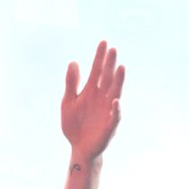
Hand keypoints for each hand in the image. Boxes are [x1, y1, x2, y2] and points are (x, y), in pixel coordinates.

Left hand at [62, 40, 123, 168]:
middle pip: (107, 77)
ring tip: (121, 67)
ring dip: (118, 81)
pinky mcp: (110, 125)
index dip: (99, 56)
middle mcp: (102, 98)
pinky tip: (115, 100)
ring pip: (115, 92)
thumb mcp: (68, 102)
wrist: (79, 147)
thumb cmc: (74, 125)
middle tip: (113, 49)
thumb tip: (73, 61)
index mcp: (91, 91)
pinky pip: (114, 116)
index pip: (97, 70)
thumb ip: (71, 83)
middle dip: (110, 64)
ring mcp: (107, 110)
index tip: (104, 42)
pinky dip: (116, 109)